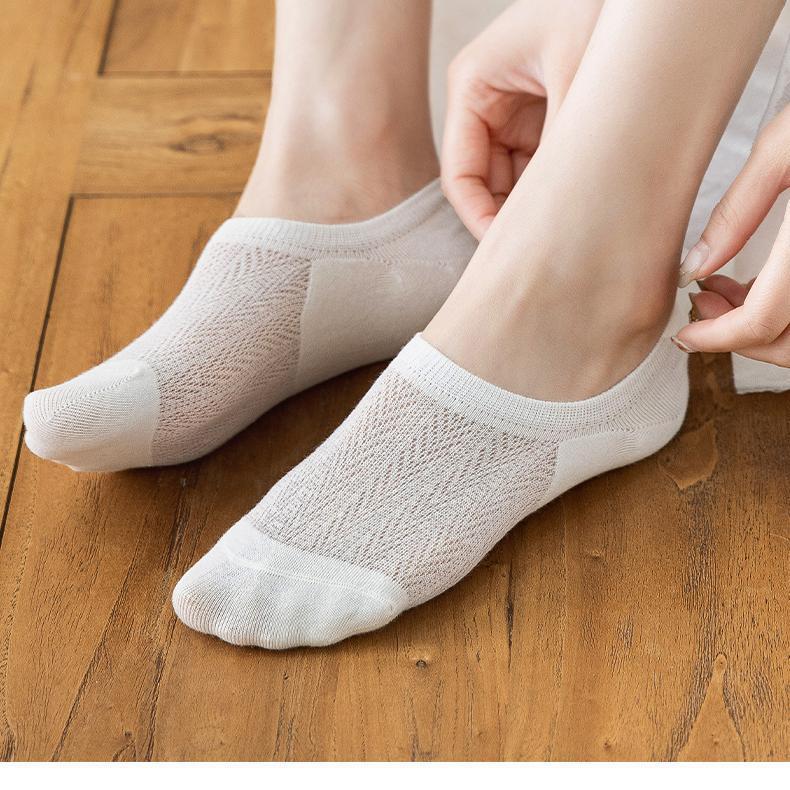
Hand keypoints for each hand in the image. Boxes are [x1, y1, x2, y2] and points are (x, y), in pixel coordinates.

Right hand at [441, 0, 601, 238]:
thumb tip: (552, 216)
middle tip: (541, 250)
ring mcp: (515, 114)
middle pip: (484, 185)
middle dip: (509, 218)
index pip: (460, 175)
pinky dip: (555, 191)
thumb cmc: (600, 6)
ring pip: (513, 182)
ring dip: (534, 207)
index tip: (508, 249)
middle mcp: (487, 103)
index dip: (480, 217)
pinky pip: (540, 170)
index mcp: (473, 86)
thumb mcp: (576, 77)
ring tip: (563, 233)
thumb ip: (559, 146)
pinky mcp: (543, 120)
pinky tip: (578, 209)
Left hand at [674, 105, 789, 366]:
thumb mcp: (783, 146)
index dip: (715, 339)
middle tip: (700, 305)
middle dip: (736, 337)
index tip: (684, 335)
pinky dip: (787, 310)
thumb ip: (736, 213)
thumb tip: (694, 269)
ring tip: (722, 291)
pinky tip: (757, 283)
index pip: (762, 322)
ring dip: (762, 328)